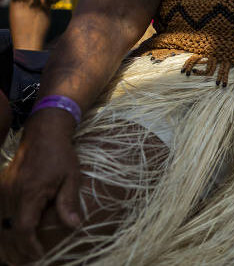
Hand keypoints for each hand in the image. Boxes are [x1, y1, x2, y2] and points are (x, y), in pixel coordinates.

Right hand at [0, 110, 81, 262]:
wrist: (43, 134)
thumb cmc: (61, 155)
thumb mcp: (72, 177)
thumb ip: (69, 202)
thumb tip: (73, 226)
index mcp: (30, 192)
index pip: (22, 227)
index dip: (28, 245)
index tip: (39, 256)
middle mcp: (11, 193)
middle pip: (6, 230)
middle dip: (16, 250)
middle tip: (28, 262)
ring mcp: (3, 190)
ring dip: (7, 242)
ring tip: (18, 258)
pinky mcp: (1, 188)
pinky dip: (2, 229)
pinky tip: (10, 239)